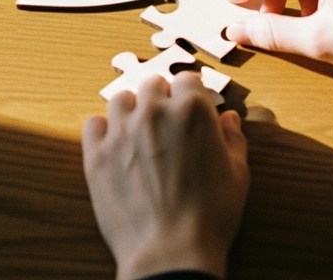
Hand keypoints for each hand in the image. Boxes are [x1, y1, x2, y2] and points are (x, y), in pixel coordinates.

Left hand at [83, 72, 248, 279]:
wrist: (170, 251)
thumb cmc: (210, 216)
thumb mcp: (238, 175)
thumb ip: (233, 139)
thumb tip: (228, 119)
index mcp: (192, 110)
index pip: (188, 80)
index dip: (190, 94)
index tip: (190, 108)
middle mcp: (154, 112)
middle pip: (152, 85)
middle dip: (160, 99)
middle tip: (166, 124)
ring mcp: (122, 131)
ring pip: (120, 100)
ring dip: (131, 111)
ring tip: (138, 133)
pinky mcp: (97, 153)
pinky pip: (93, 124)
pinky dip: (103, 131)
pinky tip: (115, 147)